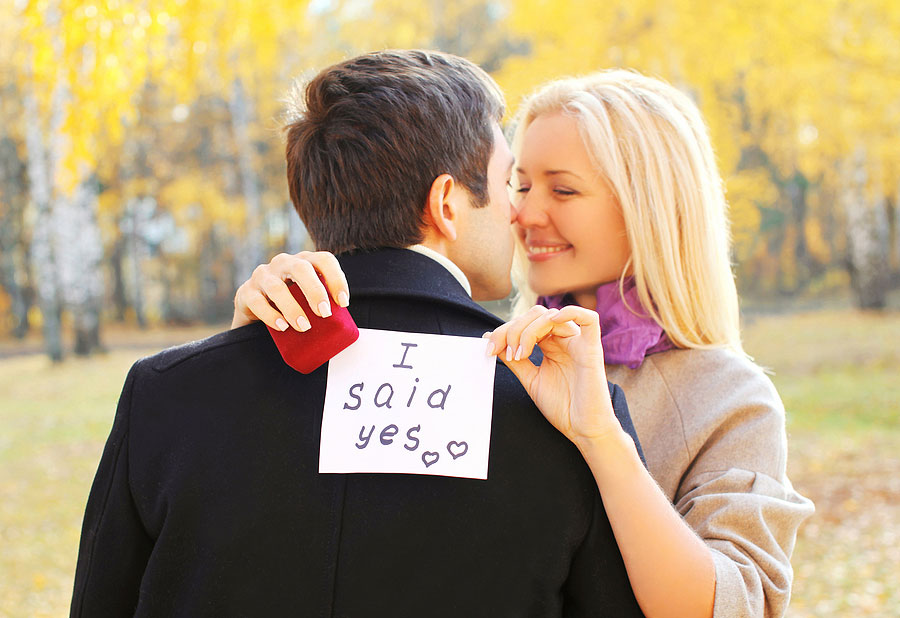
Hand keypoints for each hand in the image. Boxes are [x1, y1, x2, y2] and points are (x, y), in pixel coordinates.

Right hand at [231, 251, 348, 331]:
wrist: (255, 311)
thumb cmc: (290, 304)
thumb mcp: (308, 300)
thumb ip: (322, 304)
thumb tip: (343, 329)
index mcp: (304, 262)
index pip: (324, 260)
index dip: (336, 279)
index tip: (343, 302)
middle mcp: (283, 263)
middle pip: (301, 268)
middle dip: (315, 290)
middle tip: (324, 313)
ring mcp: (263, 275)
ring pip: (277, 287)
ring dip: (293, 308)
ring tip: (304, 326)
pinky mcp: (246, 291)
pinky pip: (257, 302)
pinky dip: (271, 315)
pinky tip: (282, 326)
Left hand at [483, 305, 621, 446]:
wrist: (583, 430)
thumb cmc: (562, 407)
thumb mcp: (530, 379)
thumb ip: (514, 359)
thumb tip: (490, 338)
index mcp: (551, 345)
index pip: (525, 322)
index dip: (504, 331)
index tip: (489, 349)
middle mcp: (564, 340)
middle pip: (535, 315)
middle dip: (512, 329)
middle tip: (504, 352)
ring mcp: (578, 343)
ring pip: (551, 315)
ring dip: (527, 331)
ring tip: (520, 355)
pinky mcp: (592, 349)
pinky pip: (590, 319)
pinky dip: (571, 312)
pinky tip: (553, 321)